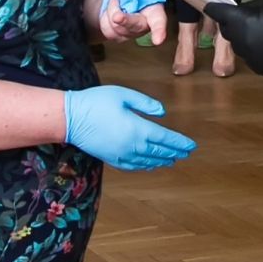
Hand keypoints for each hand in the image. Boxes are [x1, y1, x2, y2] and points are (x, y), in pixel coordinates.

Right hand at [63, 85, 194, 170]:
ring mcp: (122, 154)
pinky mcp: (111, 159)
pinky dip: (145, 166)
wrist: (70, 118)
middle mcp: (133, 145)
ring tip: (172, 159)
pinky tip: (150, 165)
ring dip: (162, 160)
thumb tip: (162, 113)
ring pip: (148, 161)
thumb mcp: (123, 95)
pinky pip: (134, 166)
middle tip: (186, 153)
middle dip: (175, 152)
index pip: (165, 139)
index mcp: (138, 128)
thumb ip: (145, 103)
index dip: (180, 143)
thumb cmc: (96, 102)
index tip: (191, 146)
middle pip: (159, 152)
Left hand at [99, 0, 168, 43]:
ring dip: (111, 11)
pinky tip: (110, 10)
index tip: (158, 39)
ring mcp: (131, 32)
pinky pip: (108, 31)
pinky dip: (104, 19)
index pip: (159, 22)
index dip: (159, 31)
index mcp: (154, 10)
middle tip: (117, 14)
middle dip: (125, 20)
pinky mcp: (119, 36)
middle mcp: (144, 24)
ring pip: (118, 29)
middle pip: (135, 27)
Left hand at [204, 0, 262, 75]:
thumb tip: (241, 13)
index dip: (214, 8)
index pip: (218, 12)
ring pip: (239, 46)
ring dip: (245, 40)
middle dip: (232, 26)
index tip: (210, 7)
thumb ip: (250, 8)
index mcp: (240, 20)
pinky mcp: (259, 68)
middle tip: (246, 20)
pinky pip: (252, 58)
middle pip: (227, 32)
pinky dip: (257, 52)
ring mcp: (249, 57)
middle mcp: (240, 40)